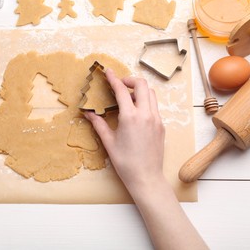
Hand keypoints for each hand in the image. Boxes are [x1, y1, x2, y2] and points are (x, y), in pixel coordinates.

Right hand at [85, 69, 164, 191]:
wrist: (146, 177)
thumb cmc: (125, 162)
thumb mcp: (109, 142)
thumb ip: (98, 124)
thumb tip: (88, 113)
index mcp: (130, 117)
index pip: (121, 90)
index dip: (113, 78)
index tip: (108, 71)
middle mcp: (146, 114)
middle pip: (142, 85)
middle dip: (130, 80)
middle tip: (119, 84)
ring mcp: (156, 119)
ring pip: (151, 94)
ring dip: (139, 90)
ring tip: (128, 97)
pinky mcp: (161, 126)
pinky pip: (154, 106)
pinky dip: (145, 101)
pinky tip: (136, 111)